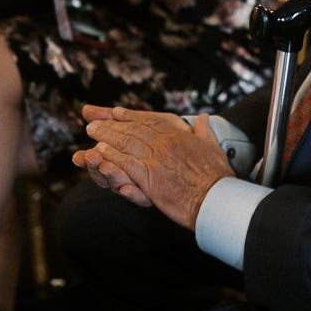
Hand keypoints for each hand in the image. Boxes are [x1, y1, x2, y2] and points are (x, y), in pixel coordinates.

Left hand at [72, 105, 233, 229]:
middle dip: (112, 124)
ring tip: (92, 132)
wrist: (218, 198)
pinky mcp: (150, 177)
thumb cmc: (218, 177)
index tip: (117, 112)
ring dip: (106, 136)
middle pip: (134, 130)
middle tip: (95, 122)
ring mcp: (157, 159)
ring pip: (126, 143)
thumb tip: (203, 118)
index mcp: (179, 136)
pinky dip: (111, 156)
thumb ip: (205, 132)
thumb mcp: (214, 148)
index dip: (131, 116)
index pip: (150, 121)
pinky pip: (126, 163)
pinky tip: (99, 153)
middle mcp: (166, 143)